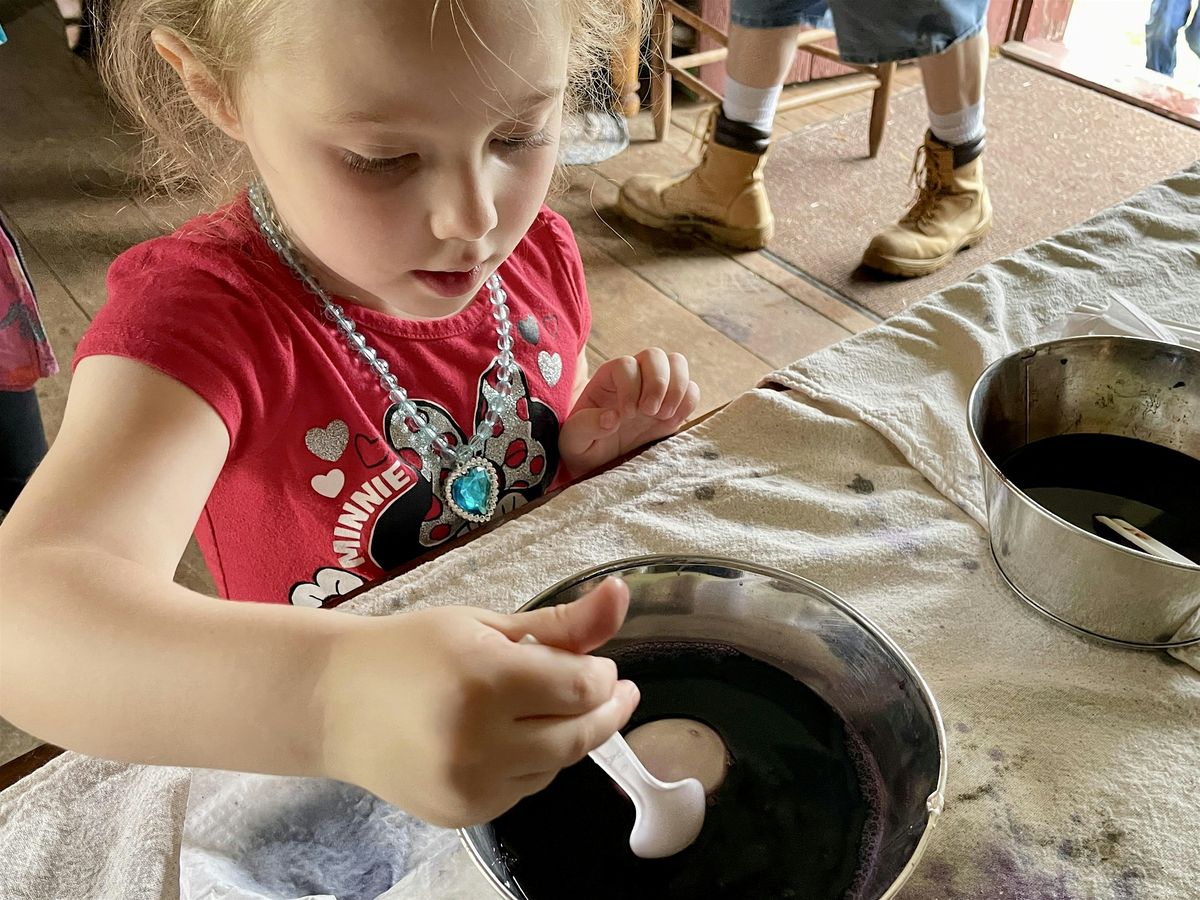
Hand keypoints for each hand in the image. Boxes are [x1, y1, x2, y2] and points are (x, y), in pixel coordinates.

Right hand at [318, 577, 639, 826]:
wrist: (334, 703)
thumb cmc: (411, 650)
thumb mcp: (484, 624)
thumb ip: (560, 623)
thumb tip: (621, 598)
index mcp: (485, 678)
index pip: (582, 687)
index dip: (603, 675)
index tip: (599, 663)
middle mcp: (479, 739)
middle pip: (580, 734)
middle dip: (604, 710)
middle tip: (615, 690)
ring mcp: (469, 784)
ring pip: (557, 765)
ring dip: (567, 736)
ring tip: (548, 706)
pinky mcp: (461, 814)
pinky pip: (525, 789)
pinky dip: (533, 763)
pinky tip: (514, 736)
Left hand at [560, 349, 699, 474]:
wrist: (598, 462)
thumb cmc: (582, 447)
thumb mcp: (573, 440)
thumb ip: (585, 426)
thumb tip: (612, 417)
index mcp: (607, 379)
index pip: (625, 364)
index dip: (630, 387)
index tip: (626, 415)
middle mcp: (634, 377)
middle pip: (655, 355)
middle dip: (657, 383)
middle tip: (649, 412)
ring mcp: (656, 389)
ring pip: (677, 364)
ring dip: (676, 389)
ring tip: (663, 416)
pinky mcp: (673, 406)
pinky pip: (692, 390)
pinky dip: (688, 403)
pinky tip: (671, 421)